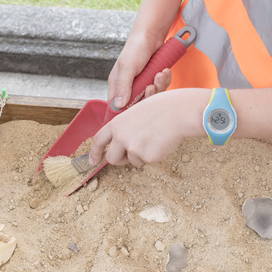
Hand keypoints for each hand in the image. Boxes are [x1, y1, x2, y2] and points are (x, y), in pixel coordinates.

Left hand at [89, 88, 208, 166]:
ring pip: (132, 161)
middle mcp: (121, 137)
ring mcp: (133, 148)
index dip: (94, 152)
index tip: (92, 160)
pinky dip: (154, 156)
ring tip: (153, 138)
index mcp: (116, 123)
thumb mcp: (135, 113)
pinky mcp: (147, 157)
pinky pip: (147, 162)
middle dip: (119, 160)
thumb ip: (125, 128)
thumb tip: (121, 142)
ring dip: (141, 155)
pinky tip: (161, 142)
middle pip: (112, 158)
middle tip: (129, 156)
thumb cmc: (160, 109)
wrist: (178, 112)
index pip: (99, 140)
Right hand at [108, 28, 166, 109]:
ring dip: (159, 86)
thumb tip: (118, 105)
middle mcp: (128, 86)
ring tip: (160, 73)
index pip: (118, 106)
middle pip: (138, 104)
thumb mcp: (127, 67)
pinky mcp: (153, 80)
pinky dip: (164, 80)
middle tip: (151, 85)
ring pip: (151, 96)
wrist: (152, 35)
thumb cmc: (136, 48)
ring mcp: (142, 83)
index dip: (128, 110)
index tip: (138, 106)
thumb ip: (123, 86)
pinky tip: (164, 71)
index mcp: (117, 85)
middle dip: (148, 96)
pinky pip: (160, 88)